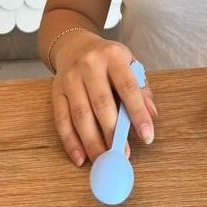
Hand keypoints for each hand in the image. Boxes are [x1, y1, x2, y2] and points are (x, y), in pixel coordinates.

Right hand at [52, 33, 157, 166]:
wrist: (75, 45)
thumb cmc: (108, 60)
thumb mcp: (128, 63)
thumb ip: (141, 88)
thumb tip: (151, 115)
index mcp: (113, 55)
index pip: (128, 87)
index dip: (138, 113)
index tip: (147, 136)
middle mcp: (90, 65)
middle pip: (102, 103)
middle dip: (113, 133)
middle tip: (122, 155)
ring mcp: (70, 78)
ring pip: (81, 115)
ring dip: (93, 142)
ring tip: (104, 160)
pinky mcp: (56, 92)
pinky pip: (62, 120)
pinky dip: (71, 142)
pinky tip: (81, 158)